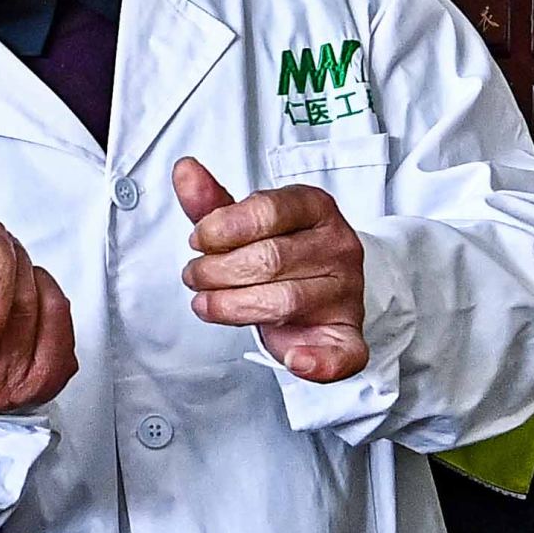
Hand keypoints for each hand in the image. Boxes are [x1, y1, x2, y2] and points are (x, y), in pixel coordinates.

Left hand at [175, 160, 368, 384]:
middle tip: (194, 276)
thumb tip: (185, 171)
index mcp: (316, 208)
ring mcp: (347, 292)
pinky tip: (293, 359)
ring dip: (231, 306)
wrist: (321, 291)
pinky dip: (317, 362)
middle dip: (216, 270)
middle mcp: (339, 246)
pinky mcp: (348, 335)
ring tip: (206, 302)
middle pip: (269, 257)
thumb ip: (213, 204)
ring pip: (285, 300)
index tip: (198, 241)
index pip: (267, 209)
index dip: (221, 228)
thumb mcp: (246, 225)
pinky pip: (344, 353)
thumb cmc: (281, 255)